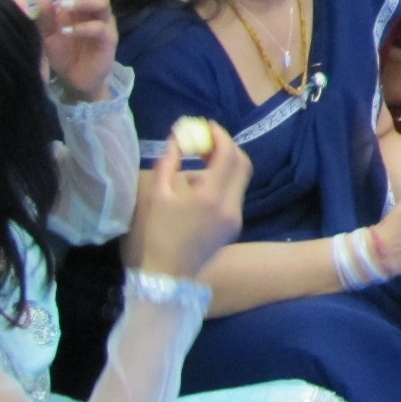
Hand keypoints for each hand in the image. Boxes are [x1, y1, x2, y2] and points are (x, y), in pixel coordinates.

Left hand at [36, 0, 118, 101]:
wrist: (75, 79)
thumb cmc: (62, 52)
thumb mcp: (46, 34)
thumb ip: (44, 18)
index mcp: (81, 1)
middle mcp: (95, 8)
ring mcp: (104, 23)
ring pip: (102, 1)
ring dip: (82, 0)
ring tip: (63, 5)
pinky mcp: (108, 40)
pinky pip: (100, 28)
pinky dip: (82, 27)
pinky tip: (66, 32)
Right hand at [132, 127, 248, 279]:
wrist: (169, 275)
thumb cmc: (158, 234)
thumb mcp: (157, 195)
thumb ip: (169, 162)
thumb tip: (178, 137)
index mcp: (210, 197)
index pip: (227, 155)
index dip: (221, 136)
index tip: (208, 126)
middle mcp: (230, 206)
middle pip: (243, 164)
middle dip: (228, 148)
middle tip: (209, 141)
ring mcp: (236, 217)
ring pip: (241, 179)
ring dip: (225, 165)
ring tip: (199, 164)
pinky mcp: (236, 226)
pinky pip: (235, 195)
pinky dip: (223, 183)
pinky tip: (200, 188)